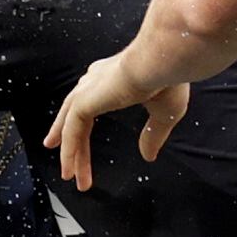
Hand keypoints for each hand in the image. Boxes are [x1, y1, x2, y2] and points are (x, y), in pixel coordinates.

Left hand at [46, 51, 188, 189]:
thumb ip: (152, 134)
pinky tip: (69, 169)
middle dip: (70, 142)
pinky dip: (69, 152)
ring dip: (70, 153)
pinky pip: (71, 132)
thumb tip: (148, 155)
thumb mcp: (164, 113)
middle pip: (75, 117)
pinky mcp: (84, 102)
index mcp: (113, 78)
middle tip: (68, 165)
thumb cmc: (168, 77)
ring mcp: (88, 91)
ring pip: (71, 127)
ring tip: (69, 176)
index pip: (92, 103)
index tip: (80, 140)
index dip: (84, 123)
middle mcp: (96, 82)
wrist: (162, 61)